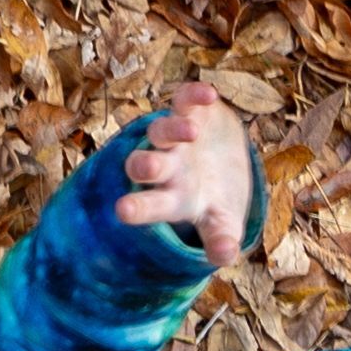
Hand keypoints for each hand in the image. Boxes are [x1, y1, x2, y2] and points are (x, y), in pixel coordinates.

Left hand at [121, 79, 250, 268]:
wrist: (228, 163)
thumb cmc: (218, 199)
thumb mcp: (224, 224)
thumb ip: (222, 240)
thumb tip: (226, 256)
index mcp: (171, 198)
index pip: (150, 205)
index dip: (139, 208)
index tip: (123, 211)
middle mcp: (167, 166)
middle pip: (144, 165)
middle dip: (145, 165)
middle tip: (149, 168)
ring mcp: (177, 137)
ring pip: (161, 130)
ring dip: (173, 129)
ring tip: (192, 132)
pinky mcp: (195, 111)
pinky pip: (187, 99)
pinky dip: (195, 94)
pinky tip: (208, 94)